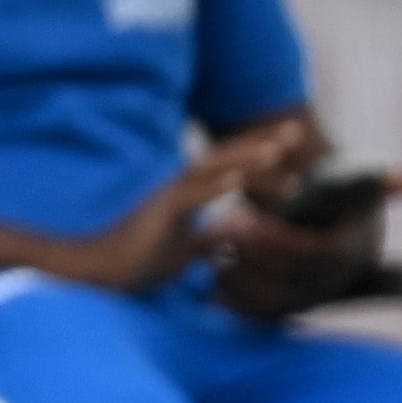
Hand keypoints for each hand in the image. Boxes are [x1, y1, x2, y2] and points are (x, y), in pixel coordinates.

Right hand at [51, 134, 287, 294]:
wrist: (102, 271)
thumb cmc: (138, 260)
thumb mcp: (187, 249)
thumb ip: (211, 238)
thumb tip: (234, 234)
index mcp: (188, 192)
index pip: (231, 167)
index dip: (261, 153)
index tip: (294, 145)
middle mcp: (180, 185)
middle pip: (228, 157)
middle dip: (263, 143)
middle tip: (299, 131)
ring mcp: (169, 194)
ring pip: (214, 169)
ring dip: (247, 159)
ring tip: (279, 150)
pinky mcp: (161, 210)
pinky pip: (192, 195)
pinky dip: (215, 185)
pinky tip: (238, 178)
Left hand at [206, 157, 401, 323]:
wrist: (324, 214)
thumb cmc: (331, 185)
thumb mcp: (349, 176)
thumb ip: (372, 177)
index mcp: (353, 251)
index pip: (315, 252)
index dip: (276, 236)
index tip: (241, 215)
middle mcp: (337, 280)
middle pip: (293, 276)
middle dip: (253, 254)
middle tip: (217, 230)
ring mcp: (314, 297)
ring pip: (276, 299)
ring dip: (241, 277)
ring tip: (211, 252)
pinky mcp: (291, 308)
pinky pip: (263, 316)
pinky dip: (239, 302)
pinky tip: (212, 280)